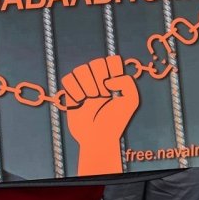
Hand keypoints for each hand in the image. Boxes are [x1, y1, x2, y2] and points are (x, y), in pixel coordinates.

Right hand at [62, 55, 138, 174]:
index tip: (113, 85)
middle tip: (102, 95)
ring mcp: (83, 84)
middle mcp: (98, 79)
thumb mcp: (131, 102)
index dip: (112, 69)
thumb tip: (108, 79)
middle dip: (99, 79)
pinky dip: (73, 90)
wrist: (97, 138)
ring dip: (86, 85)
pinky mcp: (70, 92)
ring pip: (80, 69)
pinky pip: (67, 79)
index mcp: (114, 79)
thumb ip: (128, 83)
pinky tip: (79, 101)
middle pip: (95, 63)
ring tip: (90, 99)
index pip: (111, 60)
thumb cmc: (115, 122)